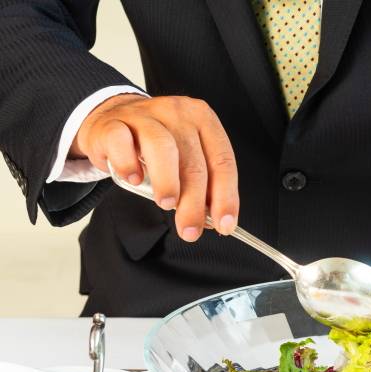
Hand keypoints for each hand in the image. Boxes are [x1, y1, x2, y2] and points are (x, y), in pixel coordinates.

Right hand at [71, 94, 238, 241]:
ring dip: (168, 183)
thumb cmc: (154, 144)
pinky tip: (133, 179)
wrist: (112, 119)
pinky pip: (121, 142)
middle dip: (195, 203)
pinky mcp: (113, 123)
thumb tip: (213, 219)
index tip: (225, 224)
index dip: (226, 197)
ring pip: (163, 148)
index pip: (222, 161)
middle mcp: (178, 112)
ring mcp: (144, 115)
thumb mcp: (184, 158)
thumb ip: (201, 184)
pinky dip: (128, 164)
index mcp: (203, 119)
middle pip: (194, 162)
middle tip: (191, 229)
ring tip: (167, 204)